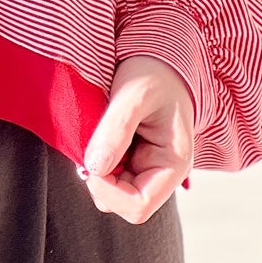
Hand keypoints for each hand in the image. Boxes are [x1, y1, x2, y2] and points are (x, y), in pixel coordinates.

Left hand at [81, 54, 193, 224]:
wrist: (157, 57)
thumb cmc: (153, 71)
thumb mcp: (134, 94)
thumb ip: (116, 130)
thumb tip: (94, 168)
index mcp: (173, 163)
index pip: (140, 205)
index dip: (110, 193)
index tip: (89, 166)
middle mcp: (162, 172)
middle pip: (124, 204)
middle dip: (101, 182)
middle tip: (88, 148)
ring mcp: (147, 167)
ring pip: (113, 191)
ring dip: (97, 172)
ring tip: (96, 137)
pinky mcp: (132, 159)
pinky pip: (110, 174)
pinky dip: (97, 162)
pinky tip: (99, 138)